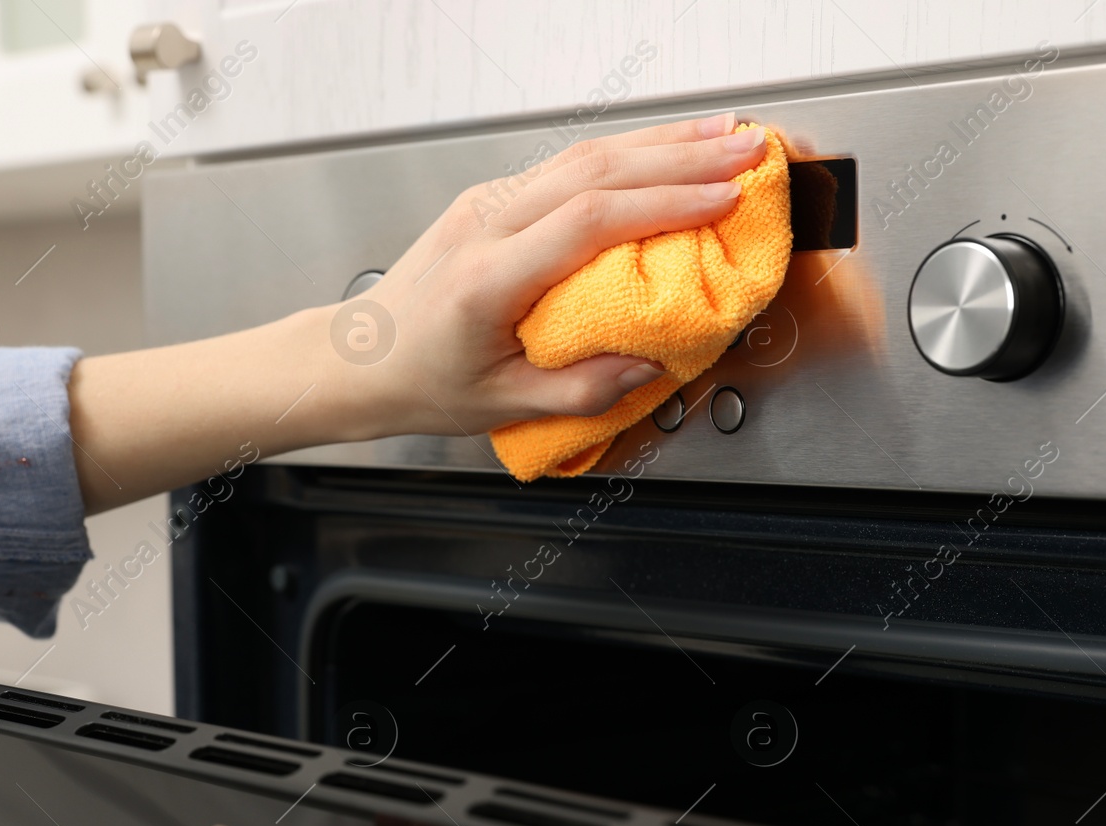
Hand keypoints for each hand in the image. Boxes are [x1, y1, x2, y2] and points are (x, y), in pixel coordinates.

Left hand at [68, 113, 764, 511]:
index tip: (723, 198)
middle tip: (747, 151)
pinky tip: (666, 153)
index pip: (587, 221)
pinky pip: (568, 167)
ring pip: (583, 156)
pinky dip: (627, 155)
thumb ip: (582, 391)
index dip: (663, 204)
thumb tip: (650, 361)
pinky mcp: (495, 200)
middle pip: (594, 171)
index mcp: (487, 277)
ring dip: (660, 143)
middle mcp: (485, 225)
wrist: (357, 358)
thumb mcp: (503, 407)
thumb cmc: (420, 382)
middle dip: (681, 157)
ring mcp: (488, 204)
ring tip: (725, 138)